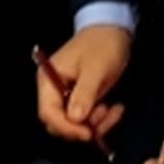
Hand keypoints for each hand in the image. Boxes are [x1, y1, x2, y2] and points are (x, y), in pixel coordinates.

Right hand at [37, 25, 130, 144]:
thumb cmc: (102, 44)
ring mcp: (67, 94)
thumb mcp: (95, 69)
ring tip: (113, 110)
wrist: (112, 30)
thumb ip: (84, 94)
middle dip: (82, 127)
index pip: (48, 113)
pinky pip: (86, 118)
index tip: (87, 133)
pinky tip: (115, 109)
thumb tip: (75, 118)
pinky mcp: (80, 98)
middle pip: (59, 122)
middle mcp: (54, 89)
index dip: (66, 127)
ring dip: (95, 124)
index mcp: (49, 79)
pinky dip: (101, 119)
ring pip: (75, 124)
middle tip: (103, 118)